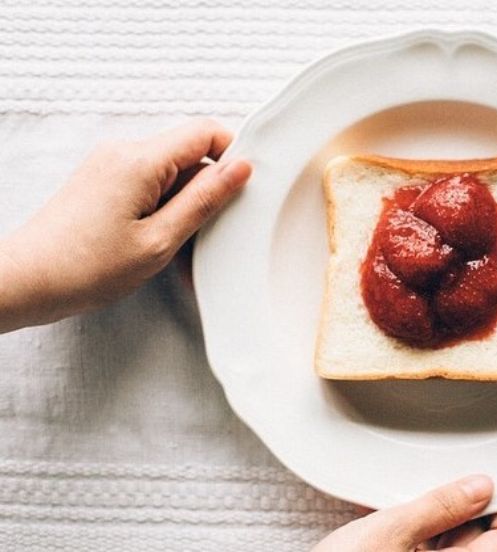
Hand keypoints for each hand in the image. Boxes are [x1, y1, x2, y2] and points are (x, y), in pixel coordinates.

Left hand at [0, 119, 251, 331]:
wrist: (26, 281)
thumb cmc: (84, 267)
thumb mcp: (160, 240)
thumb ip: (204, 200)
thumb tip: (239, 169)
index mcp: (140, 160)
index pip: (205, 131)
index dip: (233, 155)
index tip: (242, 187)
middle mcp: (123, 152)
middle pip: (190, 152)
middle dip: (207, 189)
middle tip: (203, 230)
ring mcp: (111, 164)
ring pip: (171, 171)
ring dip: (183, 204)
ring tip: (172, 244)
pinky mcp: (104, 180)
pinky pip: (149, 182)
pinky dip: (162, 209)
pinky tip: (154, 240)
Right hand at [313, 475, 496, 551]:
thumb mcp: (389, 532)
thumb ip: (438, 508)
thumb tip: (480, 487)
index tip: (482, 481)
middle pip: (479, 539)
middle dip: (457, 511)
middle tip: (431, 488)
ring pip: (448, 546)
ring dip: (430, 522)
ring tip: (401, 505)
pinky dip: (410, 536)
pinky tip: (383, 522)